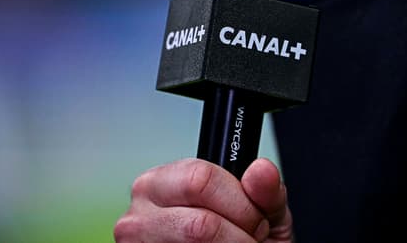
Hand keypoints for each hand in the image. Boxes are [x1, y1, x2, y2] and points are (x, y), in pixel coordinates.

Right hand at [114, 158, 292, 241]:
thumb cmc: (242, 237)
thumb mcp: (261, 210)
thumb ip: (265, 190)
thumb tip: (261, 170)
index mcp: (162, 180)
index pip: (200, 180)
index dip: (240, 205)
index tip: (256, 219)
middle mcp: (140, 211)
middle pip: (199, 224)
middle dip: (236, 234)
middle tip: (248, 238)